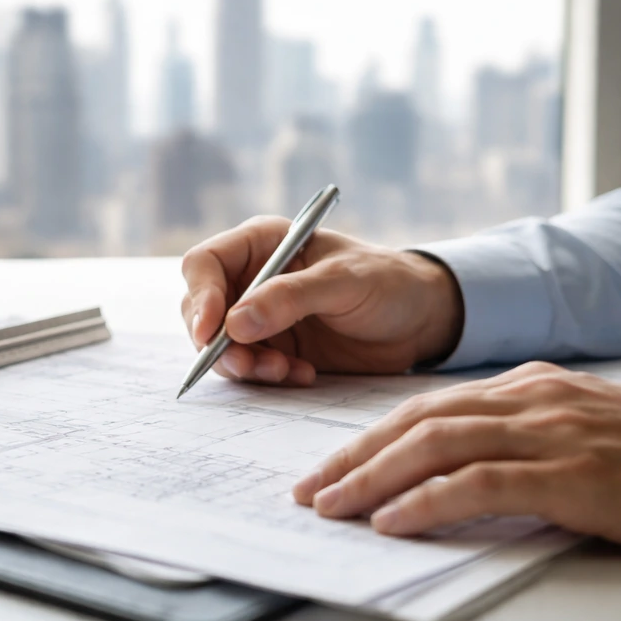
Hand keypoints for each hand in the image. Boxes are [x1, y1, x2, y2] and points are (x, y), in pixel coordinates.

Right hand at [180, 217, 463, 383]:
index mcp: (262, 244)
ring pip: (220, 345)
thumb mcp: (343, 282)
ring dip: (244, 365)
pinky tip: (302, 374)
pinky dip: (267, 376)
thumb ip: (290, 298)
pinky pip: (248, 368)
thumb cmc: (387, 283)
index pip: (206, 265)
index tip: (212, 331)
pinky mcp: (273, 348)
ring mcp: (259, 316)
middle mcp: (251, 278)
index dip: (201, 297)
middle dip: (218, 342)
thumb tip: (235, 323)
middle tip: (247, 365)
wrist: (419, 321)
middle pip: (201, 310)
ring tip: (285, 370)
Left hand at [293, 361, 620, 551]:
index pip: (425, 406)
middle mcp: (529, 398)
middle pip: (416, 420)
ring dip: (373, 477)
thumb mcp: (574, 432)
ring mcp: (550, 432)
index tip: (330, 466)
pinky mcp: (572, 475)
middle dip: (354, 455)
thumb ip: (514, 435)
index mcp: (526, 386)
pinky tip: (392, 521)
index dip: (369, 437)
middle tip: (310, 488)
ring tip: (333, 506)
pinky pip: (479, 483)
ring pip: (436, 444)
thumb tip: (445, 466)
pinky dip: (427, 500)